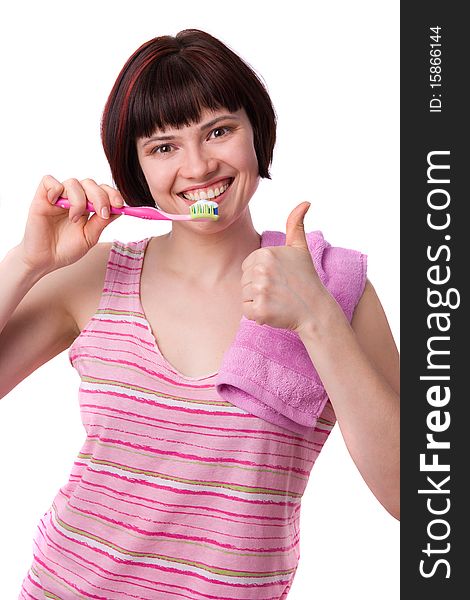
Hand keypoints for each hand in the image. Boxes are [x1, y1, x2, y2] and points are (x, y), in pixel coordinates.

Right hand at [18, 175, 123, 275]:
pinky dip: (56, 189)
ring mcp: (58, 197)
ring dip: (78, 200)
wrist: (45, 260)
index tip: (119, 205)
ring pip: (73, 182)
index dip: (112, 194)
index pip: (102, 191)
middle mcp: (74, 198)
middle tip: (102, 213)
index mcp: (88, 206)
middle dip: (100, 197)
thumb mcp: (89, 237)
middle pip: (90, 183)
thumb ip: (102, 222)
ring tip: (74, 219)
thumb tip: (119, 210)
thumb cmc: (66, 249)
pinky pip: (49, 181)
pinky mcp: (42, 197)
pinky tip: (56, 204)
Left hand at [241, 201, 329, 331]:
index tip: (279, 278)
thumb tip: (305, 202)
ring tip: (277, 300)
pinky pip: (247, 311)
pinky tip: (274, 310)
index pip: (248, 266)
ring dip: (258, 300)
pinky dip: (258, 314)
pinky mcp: (260, 310)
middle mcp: (261, 270)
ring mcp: (260, 291)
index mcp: (265, 253)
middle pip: (244, 281)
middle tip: (280, 290)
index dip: (261, 274)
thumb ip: (296, 224)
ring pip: (245, 296)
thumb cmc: (306, 278)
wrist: (315, 309)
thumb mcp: (300, 249)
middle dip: (259, 288)